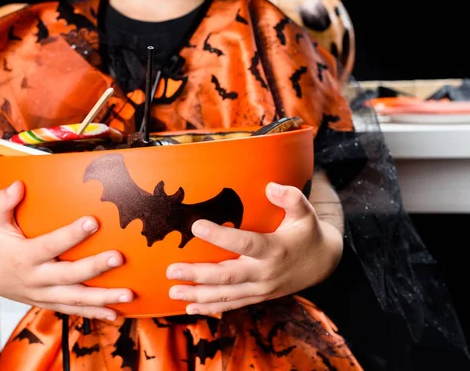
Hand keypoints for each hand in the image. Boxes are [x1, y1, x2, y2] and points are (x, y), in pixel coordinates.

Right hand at [0, 181, 132, 320]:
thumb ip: (3, 203)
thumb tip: (18, 184)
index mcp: (23, 256)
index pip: (51, 245)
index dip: (71, 234)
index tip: (93, 222)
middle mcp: (35, 278)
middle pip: (69, 275)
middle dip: (95, 267)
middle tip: (118, 258)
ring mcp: (43, 294)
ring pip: (75, 298)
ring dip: (102, 298)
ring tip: (128, 294)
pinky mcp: (49, 302)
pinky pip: (73, 310)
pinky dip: (94, 313)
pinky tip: (115, 313)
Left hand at [166, 182, 342, 315]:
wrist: (323, 264)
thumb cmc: (308, 233)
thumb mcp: (306, 213)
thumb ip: (291, 198)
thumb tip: (271, 186)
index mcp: (274, 250)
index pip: (244, 243)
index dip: (220, 236)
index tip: (196, 226)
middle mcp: (265, 273)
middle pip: (227, 276)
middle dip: (197, 275)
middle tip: (171, 270)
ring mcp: (260, 289)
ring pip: (225, 295)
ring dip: (198, 295)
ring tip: (173, 291)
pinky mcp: (257, 296)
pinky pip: (232, 304)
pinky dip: (210, 307)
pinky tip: (189, 307)